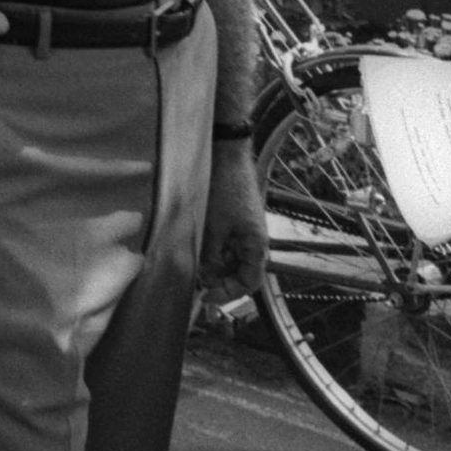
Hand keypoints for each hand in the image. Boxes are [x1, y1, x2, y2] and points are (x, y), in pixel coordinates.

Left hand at [198, 140, 268, 300]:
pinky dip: (213, 251)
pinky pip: (226, 245)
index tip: (206, 295)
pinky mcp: (234, 222)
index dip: (229, 293)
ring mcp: (244, 231)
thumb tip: (204, 277)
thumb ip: (210, 256)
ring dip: (214, 265)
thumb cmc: (225, 188)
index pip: (250, 283)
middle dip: (219, 280)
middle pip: (240, 273)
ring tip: (193, 265)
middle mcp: (254, 241)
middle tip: (195, 282)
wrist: (227, 155)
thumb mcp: (213, 227)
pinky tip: (197, 248)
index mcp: (257, 245)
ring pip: (231, 260)